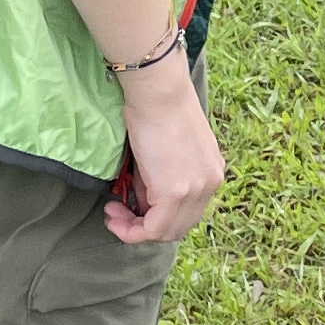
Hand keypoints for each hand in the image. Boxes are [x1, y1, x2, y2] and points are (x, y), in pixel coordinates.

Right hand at [107, 63, 221, 244]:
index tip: (129, 205)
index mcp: (211, 172)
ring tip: (113, 212)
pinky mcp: (177, 192)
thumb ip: (160, 180)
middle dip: (144, 226)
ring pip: (166, 231)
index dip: (157, 216)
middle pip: (179, 227)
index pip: (187, 213)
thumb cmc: (157, 110)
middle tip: (117, 211)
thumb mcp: (167, 152)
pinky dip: (132, 229)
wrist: (159, 93)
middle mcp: (210, 184)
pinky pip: (154, 228)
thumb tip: (144, 200)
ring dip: (135, 229)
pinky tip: (114, 214)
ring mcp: (196, 190)